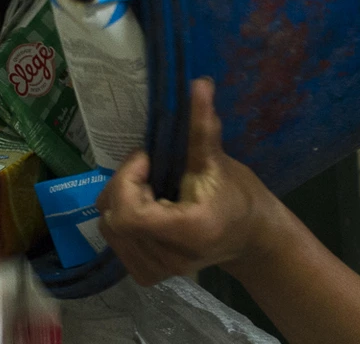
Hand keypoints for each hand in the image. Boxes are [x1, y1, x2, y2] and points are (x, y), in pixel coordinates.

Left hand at [96, 78, 282, 284]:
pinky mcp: (148, 275)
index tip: (146, 159)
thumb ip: (202, 126)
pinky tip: (146, 208)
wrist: (250, 237)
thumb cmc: (238, 197)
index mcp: (188, 231)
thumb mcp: (218, 161)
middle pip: (114, 219)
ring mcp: (157, 271)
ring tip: (149, 189)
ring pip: (110, 230)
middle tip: (148, 170)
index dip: (127, 180)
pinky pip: (116, 242)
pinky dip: (122, 220)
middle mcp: (169, 257)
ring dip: (121, 201)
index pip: (128, 213)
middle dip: (123, 186)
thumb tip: (199, 84)